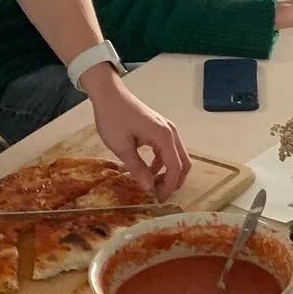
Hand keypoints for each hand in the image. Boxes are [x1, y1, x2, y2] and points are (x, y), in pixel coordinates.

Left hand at [84, 69, 191, 196]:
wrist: (109, 94)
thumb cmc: (112, 117)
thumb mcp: (121, 146)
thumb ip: (137, 168)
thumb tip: (148, 188)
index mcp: (164, 137)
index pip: (176, 167)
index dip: (169, 186)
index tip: (158, 199)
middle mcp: (171, 133)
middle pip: (183, 163)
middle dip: (174, 182)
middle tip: (159, 195)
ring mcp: (168, 130)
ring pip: (177, 158)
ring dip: (168, 173)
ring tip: (152, 185)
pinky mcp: (161, 129)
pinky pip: (168, 151)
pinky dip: (162, 164)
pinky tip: (147, 171)